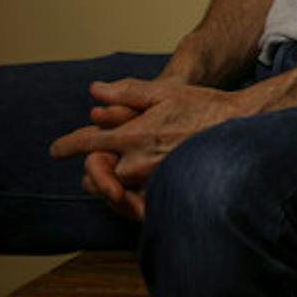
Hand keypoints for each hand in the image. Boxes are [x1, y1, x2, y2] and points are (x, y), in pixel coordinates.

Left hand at [50, 77, 251, 216]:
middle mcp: (139, 162)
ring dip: (108, 182)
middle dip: (92, 165)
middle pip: (95, 172)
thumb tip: (94, 91)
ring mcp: (152, 182)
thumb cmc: (203, 107)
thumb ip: (127, 91)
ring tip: (114, 173)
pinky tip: (132, 188)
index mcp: (134, 134)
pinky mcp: (167, 195)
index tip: (56, 149)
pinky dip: (126, 197)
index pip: (87, 143)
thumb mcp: (164, 91)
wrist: (240, 127)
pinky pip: (134, 205)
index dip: (67, 146)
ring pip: (113, 190)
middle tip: (97, 158)